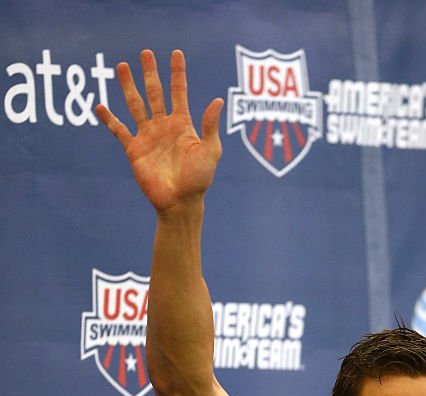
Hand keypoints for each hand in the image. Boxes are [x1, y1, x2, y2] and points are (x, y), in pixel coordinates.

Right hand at [96, 49, 222, 212]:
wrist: (180, 202)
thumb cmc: (199, 179)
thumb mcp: (209, 151)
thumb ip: (210, 126)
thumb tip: (216, 100)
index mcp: (182, 124)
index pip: (179, 92)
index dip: (177, 73)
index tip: (176, 53)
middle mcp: (163, 126)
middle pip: (155, 93)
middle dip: (150, 73)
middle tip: (146, 53)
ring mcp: (148, 136)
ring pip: (135, 105)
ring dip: (128, 86)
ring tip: (121, 66)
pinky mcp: (134, 149)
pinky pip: (119, 130)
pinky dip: (109, 119)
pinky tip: (99, 106)